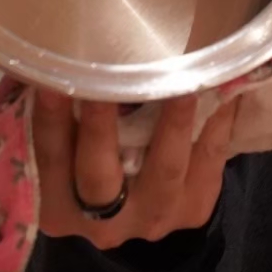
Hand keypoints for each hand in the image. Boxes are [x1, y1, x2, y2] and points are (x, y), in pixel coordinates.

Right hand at [34, 91, 237, 250]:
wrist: (136, 208)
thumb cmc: (88, 154)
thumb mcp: (63, 145)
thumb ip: (56, 110)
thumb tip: (54, 49)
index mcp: (56, 205)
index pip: (49, 159)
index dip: (50, 120)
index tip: (52, 81)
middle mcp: (101, 222)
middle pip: (98, 176)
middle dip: (102, 126)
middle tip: (112, 78)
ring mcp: (151, 219)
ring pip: (163, 171)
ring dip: (174, 122)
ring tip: (183, 80)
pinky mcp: (192, 210)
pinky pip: (208, 162)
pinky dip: (216, 122)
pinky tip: (222, 86)